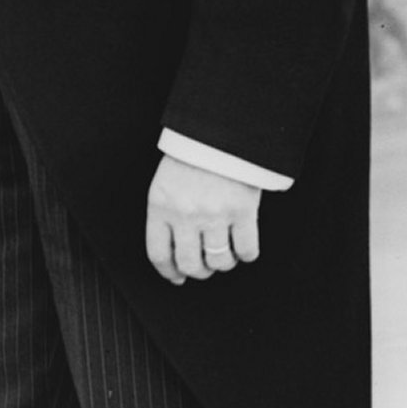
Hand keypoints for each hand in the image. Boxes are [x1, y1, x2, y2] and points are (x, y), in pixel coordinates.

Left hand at [145, 155, 260, 284]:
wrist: (219, 129)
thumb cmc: (191, 156)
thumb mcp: (166, 182)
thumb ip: (167, 214)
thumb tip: (174, 257)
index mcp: (160, 204)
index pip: (158, 254)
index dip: (168, 272)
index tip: (177, 278)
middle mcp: (185, 213)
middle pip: (191, 265)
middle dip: (199, 271)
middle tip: (205, 264)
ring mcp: (215, 213)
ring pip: (220, 262)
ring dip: (223, 262)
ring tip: (224, 250)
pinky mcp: (243, 211)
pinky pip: (247, 251)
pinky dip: (247, 254)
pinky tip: (243, 243)